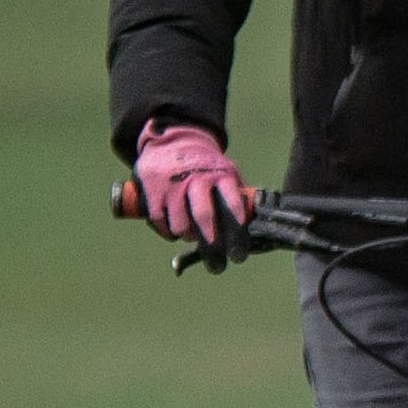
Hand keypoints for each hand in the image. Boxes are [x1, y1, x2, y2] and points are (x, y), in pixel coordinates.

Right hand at [133, 122, 249, 245]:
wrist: (173, 140)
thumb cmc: (206, 168)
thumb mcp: (226, 173)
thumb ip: (237, 199)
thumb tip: (254, 231)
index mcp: (221, 175)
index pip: (232, 206)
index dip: (236, 233)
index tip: (238, 255)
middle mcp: (197, 178)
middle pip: (204, 218)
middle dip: (212, 247)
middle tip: (218, 267)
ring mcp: (172, 184)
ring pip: (181, 226)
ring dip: (189, 237)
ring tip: (192, 234)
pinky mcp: (152, 190)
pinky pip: (161, 223)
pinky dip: (169, 232)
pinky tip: (174, 227)